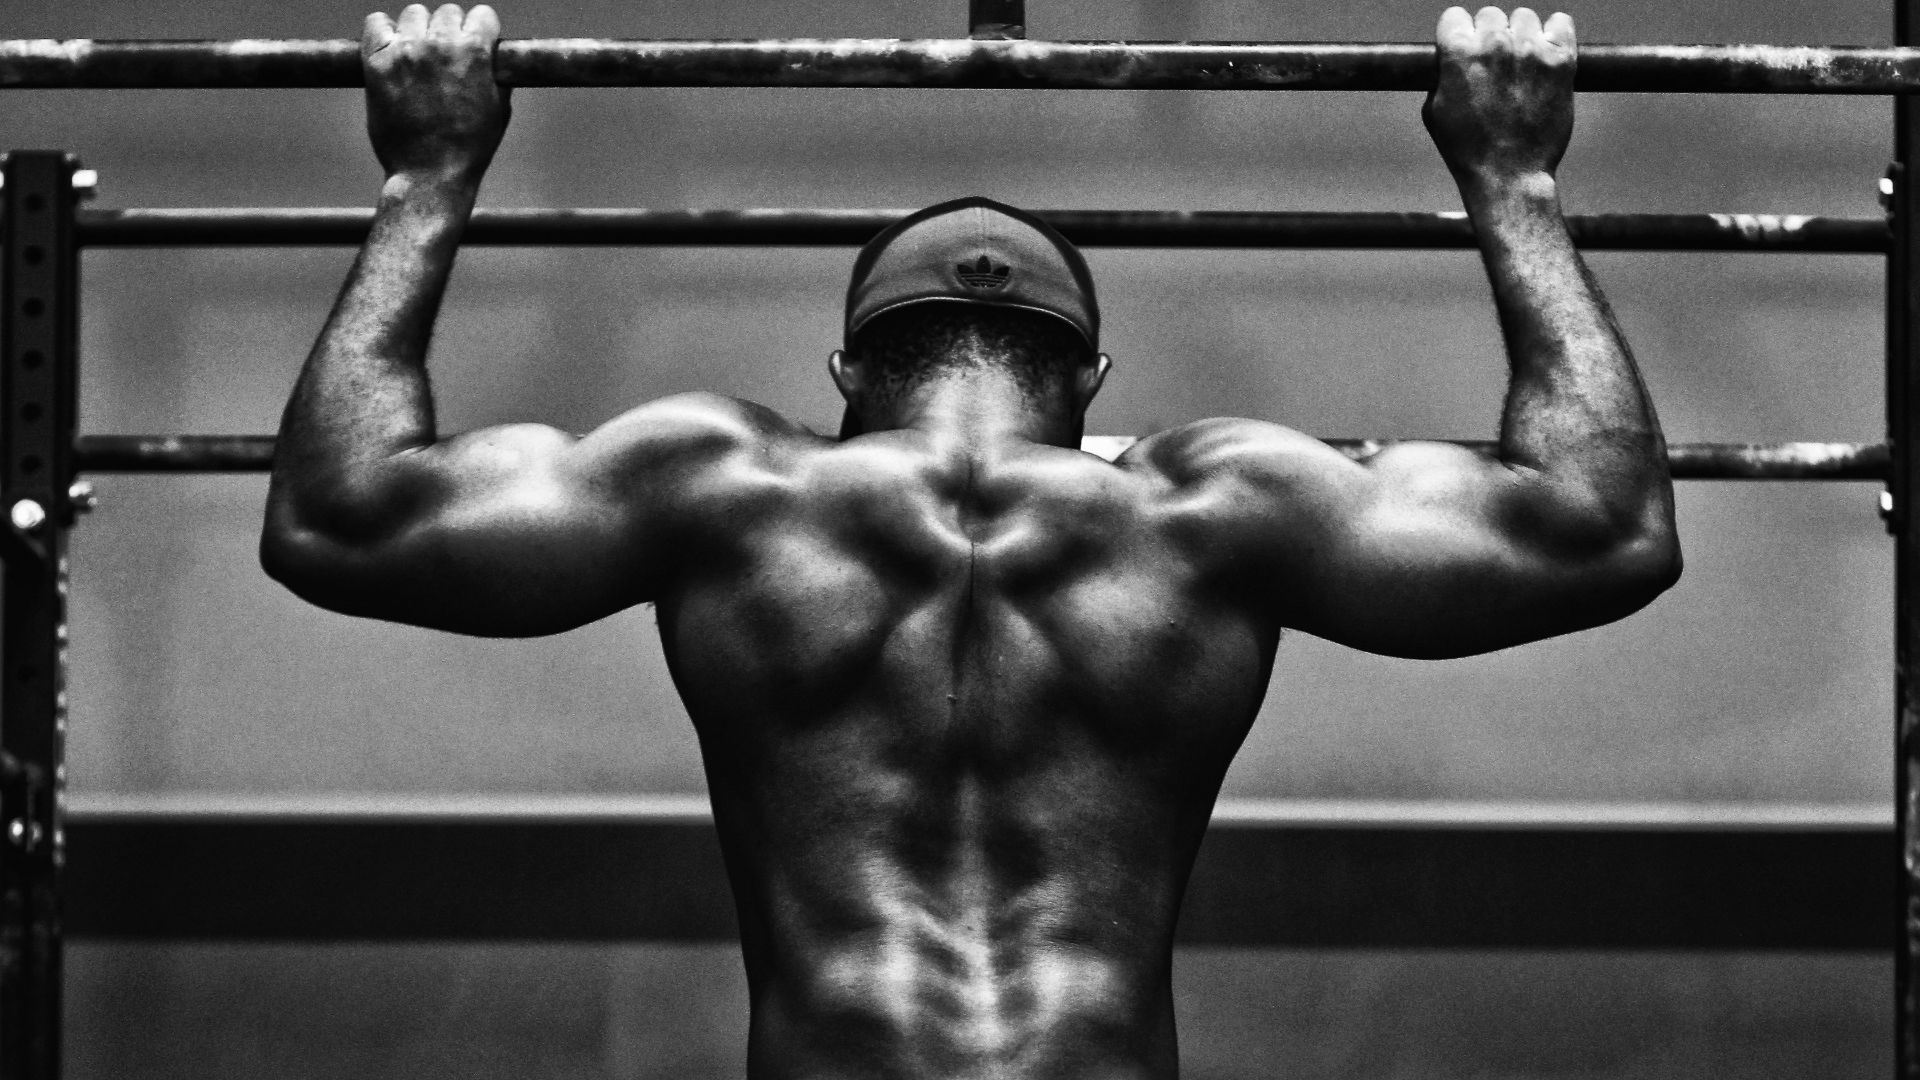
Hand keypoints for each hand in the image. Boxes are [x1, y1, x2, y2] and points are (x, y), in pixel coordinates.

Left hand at [362, 4, 510, 180]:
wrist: (431, 174)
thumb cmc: (469, 148)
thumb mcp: (500, 109)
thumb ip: (496, 73)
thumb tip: (493, 56)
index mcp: (475, 52)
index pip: (481, 15)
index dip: (481, 31)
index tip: (476, 43)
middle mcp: (439, 44)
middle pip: (447, 12)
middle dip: (451, 31)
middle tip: (446, 57)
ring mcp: (406, 51)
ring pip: (413, 14)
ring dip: (419, 30)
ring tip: (419, 55)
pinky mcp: (377, 62)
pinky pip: (376, 23)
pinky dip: (384, 31)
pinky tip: (393, 48)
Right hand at [1422, 6, 1574, 186]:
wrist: (1508, 176)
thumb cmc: (1466, 150)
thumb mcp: (1434, 111)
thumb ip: (1441, 74)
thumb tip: (1449, 56)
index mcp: (1459, 53)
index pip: (1454, 16)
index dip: (1456, 35)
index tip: (1462, 50)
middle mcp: (1495, 44)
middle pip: (1490, 15)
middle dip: (1488, 36)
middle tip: (1492, 65)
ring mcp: (1531, 50)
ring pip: (1523, 17)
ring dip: (1520, 35)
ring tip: (1519, 64)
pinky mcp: (1561, 60)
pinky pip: (1560, 22)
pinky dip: (1554, 33)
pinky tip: (1545, 53)